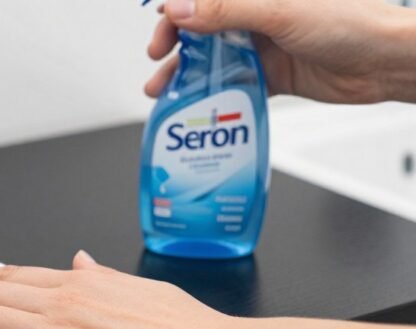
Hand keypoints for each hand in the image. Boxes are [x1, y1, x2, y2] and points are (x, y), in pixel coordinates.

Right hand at [145, 0, 415, 103]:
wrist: (385, 61)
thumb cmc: (350, 22)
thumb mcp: (279, 11)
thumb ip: (225, 10)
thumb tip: (179, 8)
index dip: (178, 6)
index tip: (160, 21)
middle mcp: (257, 12)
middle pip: (201, 24)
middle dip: (175, 40)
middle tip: (158, 55)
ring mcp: (263, 43)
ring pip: (212, 55)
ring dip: (185, 72)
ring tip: (161, 88)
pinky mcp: (271, 73)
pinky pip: (231, 82)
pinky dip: (210, 93)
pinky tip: (194, 103)